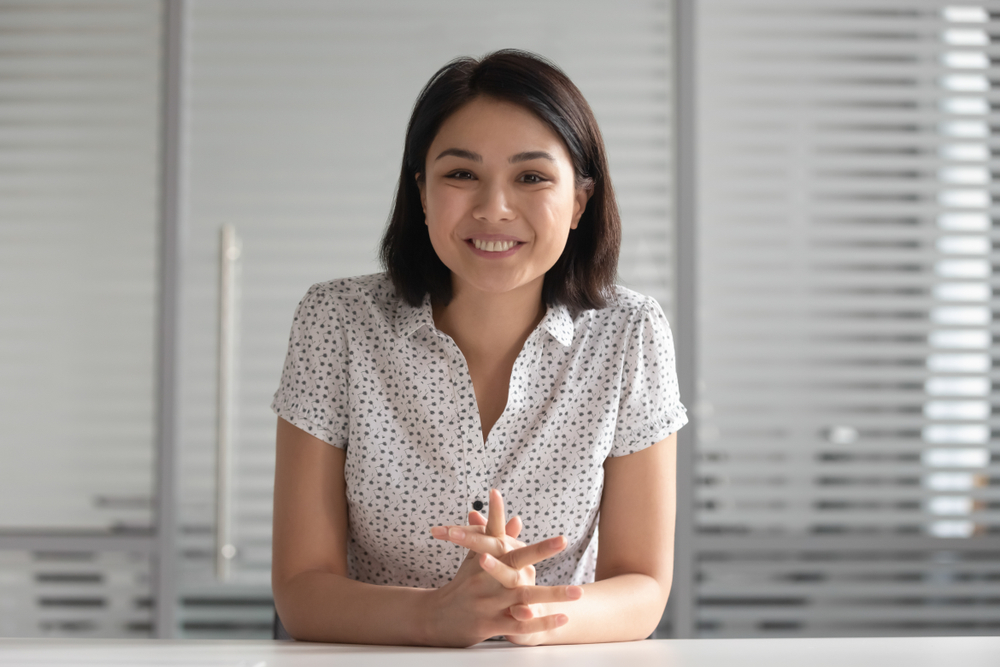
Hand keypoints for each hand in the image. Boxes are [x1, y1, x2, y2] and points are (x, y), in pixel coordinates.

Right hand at [429, 489, 581, 644]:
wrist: (437, 617)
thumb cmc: (463, 584)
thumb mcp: (476, 559)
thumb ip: (499, 540)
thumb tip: (517, 519)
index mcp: (483, 558)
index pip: (494, 532)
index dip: (496, 512)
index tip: (497, 492)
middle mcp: (485, 578)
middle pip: (516, 561)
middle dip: (540, 551)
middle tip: (562, 540)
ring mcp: (489, 601)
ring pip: (525, 596)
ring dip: (553, 594)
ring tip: (579, 591)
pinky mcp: (492, 624)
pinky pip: (521, 625)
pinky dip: (542, 622)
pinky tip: (563, 618)